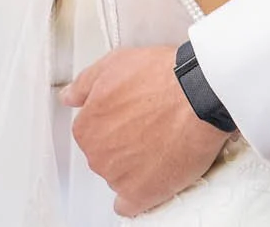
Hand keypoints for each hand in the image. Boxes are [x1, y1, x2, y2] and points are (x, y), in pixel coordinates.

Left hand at [63, 45, 229, 215]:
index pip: (93, 130)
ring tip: (164, 142)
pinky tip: (152, 179)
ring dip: (136, 164)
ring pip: (119, 176)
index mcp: (87, 126)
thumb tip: (68, 97)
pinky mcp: (142, 193)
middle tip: (153, 125)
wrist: (200, 94)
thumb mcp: (116, 64)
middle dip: (126, 142)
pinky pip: (129, 205)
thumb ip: (84, 84)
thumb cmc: (164, 77)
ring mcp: (118, 176)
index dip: (117, 119)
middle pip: (106, 154)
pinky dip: (139, 195)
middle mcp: (97, 154)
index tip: (135, 113)